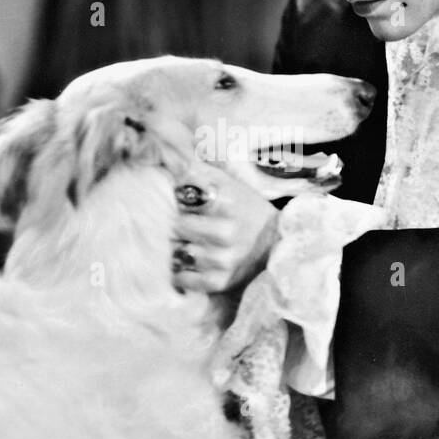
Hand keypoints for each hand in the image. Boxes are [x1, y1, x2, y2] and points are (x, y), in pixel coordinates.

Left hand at [172, 165, 280, 293]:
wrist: (273, 239)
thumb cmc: (239, 205)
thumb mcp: (223, 181)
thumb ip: (194, 169)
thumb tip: (166, 157)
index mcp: (227, 202)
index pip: (184, 195)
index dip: (178, 197)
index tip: (182, 199)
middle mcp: (227, 232)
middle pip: (177, 226)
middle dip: (174, 223)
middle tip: (180, 223)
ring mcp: (224, 259)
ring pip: (179, 253)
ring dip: (177, 248)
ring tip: (184, 242)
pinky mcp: (220, 281)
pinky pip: (184, 278)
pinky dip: (181, 272)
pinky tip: (187, 263)